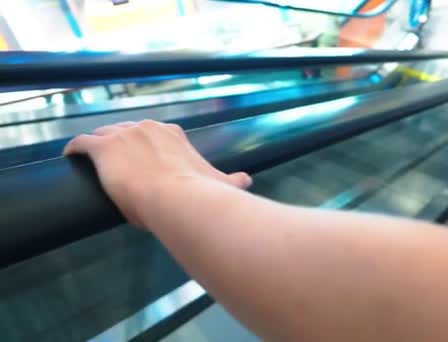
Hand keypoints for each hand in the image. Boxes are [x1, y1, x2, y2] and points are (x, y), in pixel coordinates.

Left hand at [64, 120, 251, 226]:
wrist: (177, 198)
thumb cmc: (199, 192)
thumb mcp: (219, 182)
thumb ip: (232, 179)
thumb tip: (248, 180)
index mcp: (171, 134)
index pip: (152, 134)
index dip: (145, 147)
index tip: (143, 162)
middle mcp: (146, 128)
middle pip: (126, 131)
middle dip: (121, 144)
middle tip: (118, 165)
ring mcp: (123, 135)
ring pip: (103, 135)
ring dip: (98, 146)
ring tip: (93, 162)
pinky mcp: (102, 148)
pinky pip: (82, 143)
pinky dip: (75, 149)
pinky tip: (70, 157)